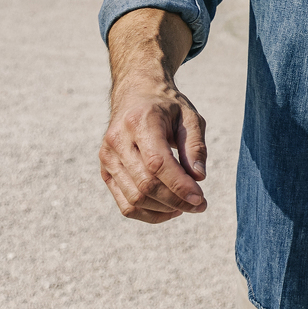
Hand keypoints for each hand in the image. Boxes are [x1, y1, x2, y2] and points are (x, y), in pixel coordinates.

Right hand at [99, 76, 207, 222]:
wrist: (135, 95)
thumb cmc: (167, 107)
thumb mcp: (190, 117)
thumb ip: (195, 146)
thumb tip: (198, 178)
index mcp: (140, 122)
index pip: (157, 164)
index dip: (179, 186)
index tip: (201, 199)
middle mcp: (118, 140)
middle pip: (145, 185)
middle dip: (175, 201)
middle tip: (201, 205)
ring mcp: (107, 157)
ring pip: (134, 198)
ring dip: (163, 209)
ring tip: (186, 205)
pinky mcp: (105, 171)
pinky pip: (125, 204)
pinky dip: (148, 213)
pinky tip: (169, 209)